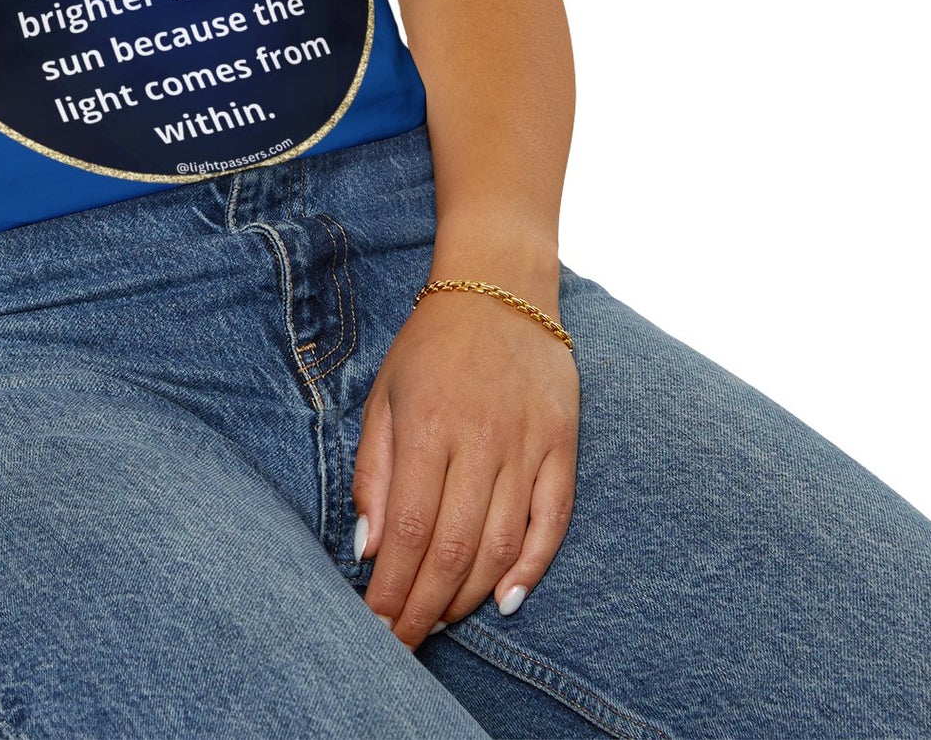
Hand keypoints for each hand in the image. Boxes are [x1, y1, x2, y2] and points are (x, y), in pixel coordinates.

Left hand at [351, 284, 579, 646]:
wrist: (499, 287)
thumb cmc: (431, 345)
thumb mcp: (384, 395)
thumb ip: (373, 472)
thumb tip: (368, 548)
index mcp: (428, 426)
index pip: (409, 529)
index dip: (393, 587)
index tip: (376, 625)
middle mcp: (480, 440)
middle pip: (453, 548)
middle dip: (425, 606)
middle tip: (405, 643)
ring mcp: (527, 444)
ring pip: (501, 544)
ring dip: (469, 595)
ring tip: (441, 622)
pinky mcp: (562, 445)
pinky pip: (552, 521)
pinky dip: (532, 567)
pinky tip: (506, 600)